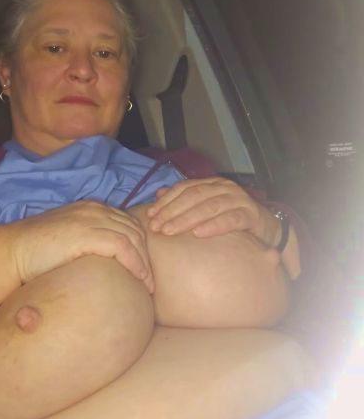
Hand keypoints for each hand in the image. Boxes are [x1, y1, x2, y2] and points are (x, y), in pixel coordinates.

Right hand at [12, 200, 153, 291]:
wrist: (13, 251)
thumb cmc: (36, 253)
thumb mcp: (68, 240)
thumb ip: (88, 243)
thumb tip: (106, 263)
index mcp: (91, 208)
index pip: (127, 221)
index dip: (140, 244)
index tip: (145, 266)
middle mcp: (94, 209)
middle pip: (135, 228)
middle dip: (147, 254)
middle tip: (150, 279)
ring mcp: (91, 219)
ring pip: (133, 237)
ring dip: (144, 262)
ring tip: (148, 285)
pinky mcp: (87, 233)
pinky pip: (122, 246)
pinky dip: (135, 263)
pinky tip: (139, 279)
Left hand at [147, 177, 299, 279]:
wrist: (267, 229)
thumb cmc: (232, 219)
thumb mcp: (208, 208)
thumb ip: (186, 200)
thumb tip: (159, 194)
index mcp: (212, 184)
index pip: (184, 188)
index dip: (166, 201)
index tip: (150, 216)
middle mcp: (225, 188)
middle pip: (193, 197)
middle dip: (172, 212)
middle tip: (156, 227)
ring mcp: (239, 199)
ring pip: (208, 207)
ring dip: (187, 219)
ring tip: (170, 231)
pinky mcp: (251, 214)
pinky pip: (230, 219)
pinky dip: (213, 226)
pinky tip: (198, 234)